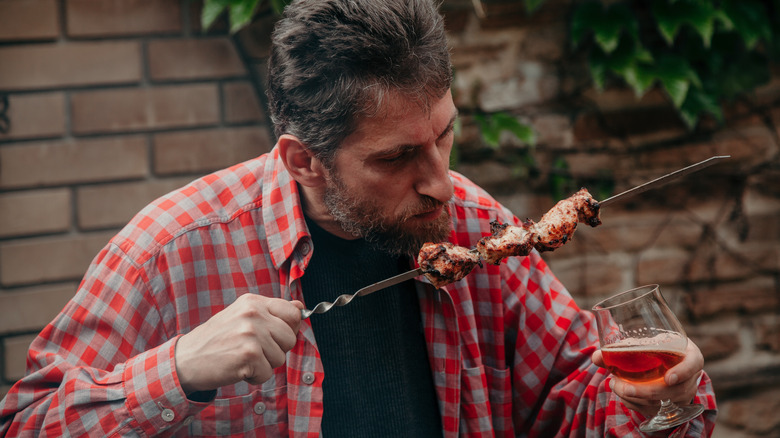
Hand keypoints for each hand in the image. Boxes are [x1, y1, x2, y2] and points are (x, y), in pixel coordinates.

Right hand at [175, 294, 303, 393]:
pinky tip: (237, 368)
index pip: (292, 312)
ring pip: (280, 358)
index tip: (273, 336)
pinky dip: (254, 377)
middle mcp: (253, 314)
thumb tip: (300, 307)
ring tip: (242, 358)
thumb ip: (271, 313)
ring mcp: (251, 333)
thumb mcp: (242, 317)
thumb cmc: (216, 340)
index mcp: (253, 302)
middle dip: (275, 350)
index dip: (288, 329)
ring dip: (263, 365)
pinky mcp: (248, 355)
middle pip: (290, 338)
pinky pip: (267, 374)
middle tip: (252, 350)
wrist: (186, 360)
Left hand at [591, 339, 703, 418]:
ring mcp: (684, 395)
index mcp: (689, 356)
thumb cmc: (656, 349)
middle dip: (644, 391)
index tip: (668, 378)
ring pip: (663, 403)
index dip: (683, 371)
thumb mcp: (646, 343)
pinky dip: (636, 405)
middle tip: (620, 386)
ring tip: (615, 386)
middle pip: (674, 390)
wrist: (667, 362)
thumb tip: (596, 357)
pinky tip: (622, 396)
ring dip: (636, 398)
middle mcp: (690, 378)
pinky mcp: (673, 408)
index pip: (693, 364)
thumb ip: (620, 349)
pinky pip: (655, 410)